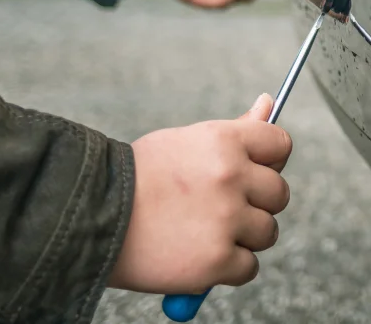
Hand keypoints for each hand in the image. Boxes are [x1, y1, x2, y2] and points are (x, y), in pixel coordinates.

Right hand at [108, 95, 291, 293]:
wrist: (90, 216)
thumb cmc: (139, 177)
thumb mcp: (186, 142)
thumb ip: (234, 131)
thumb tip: (269, 103)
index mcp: (224, 141)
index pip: (280, 144)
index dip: (270, 161)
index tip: (253, 172)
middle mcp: (231, 176)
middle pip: (278, 194)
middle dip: (256, 203)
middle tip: (220, 207)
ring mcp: (226, 220)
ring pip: (267, 232)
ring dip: (243, 237)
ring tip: (203, 231)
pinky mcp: (217, 261)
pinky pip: (248, 267)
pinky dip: (227, 268)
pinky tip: (197, 255)